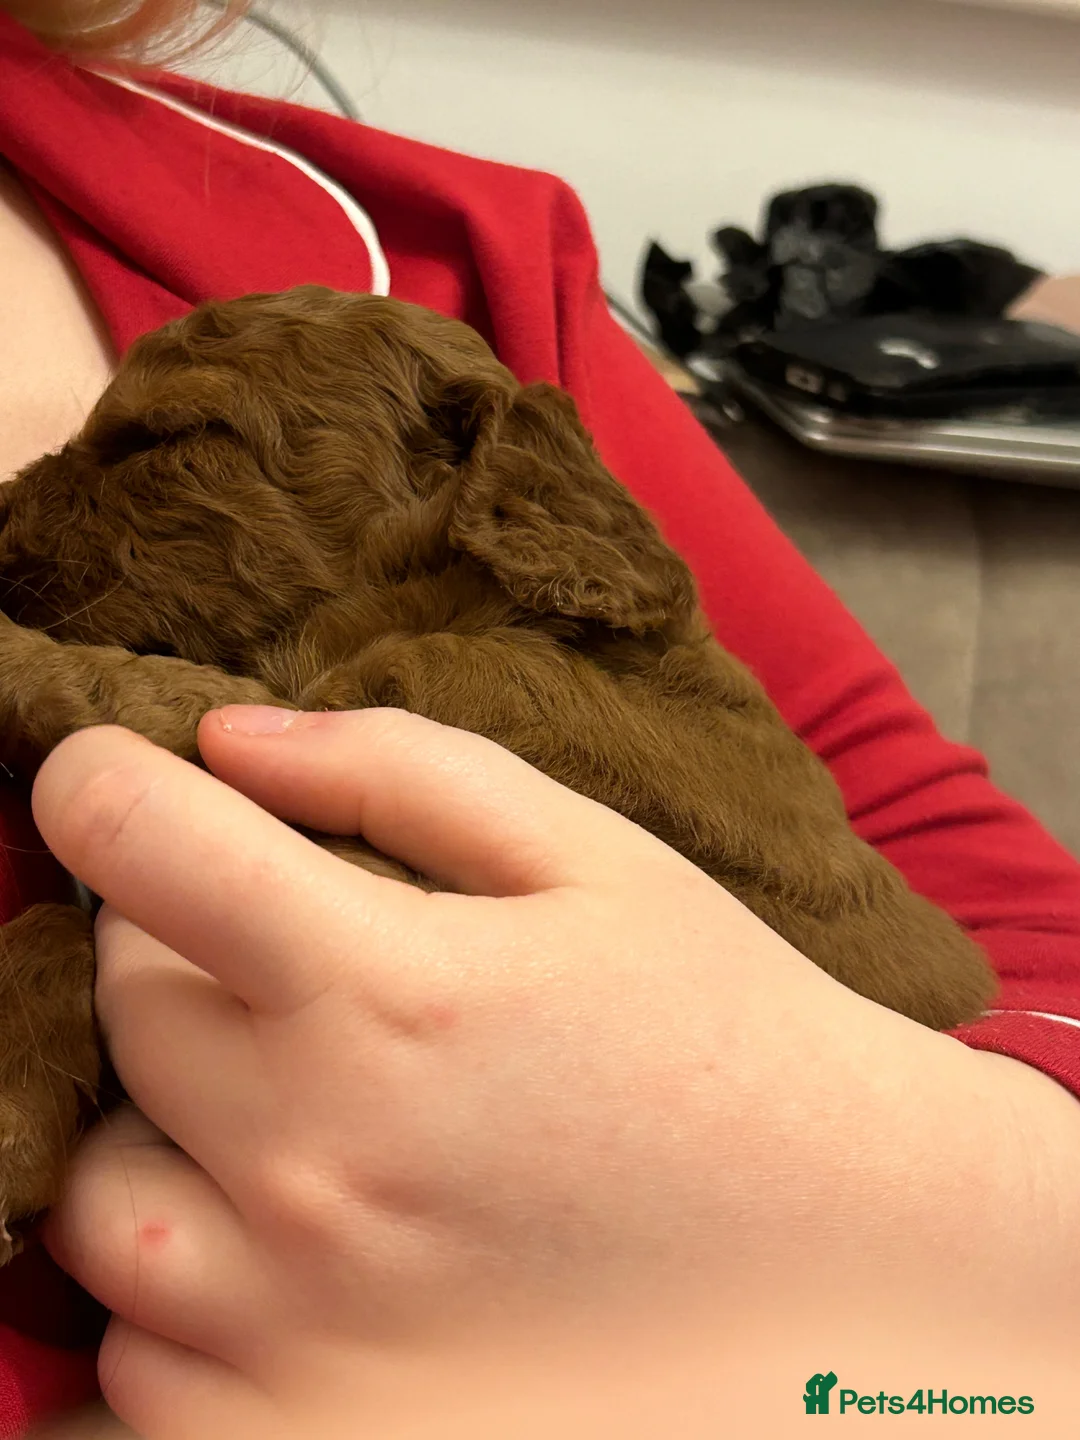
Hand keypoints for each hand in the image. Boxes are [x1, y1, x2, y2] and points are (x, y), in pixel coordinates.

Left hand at [33, 710, 1079, 1437]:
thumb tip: (230, 739)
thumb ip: (399, 772)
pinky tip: (304, 1243)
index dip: (97, 786)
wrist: (838, 1266)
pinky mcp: (292, 1435)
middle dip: (171, 942)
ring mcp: (288, 1323)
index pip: (140, 847)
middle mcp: (311, 1163)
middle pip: (119, 1002)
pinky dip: (182, 1277)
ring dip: (161, 1118)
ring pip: (97, 1185)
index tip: (102, 778)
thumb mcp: (594, 860)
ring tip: (293, 1107)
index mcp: (388, 992)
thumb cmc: (718, 1033)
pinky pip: (134, 1349)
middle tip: (285, 951)